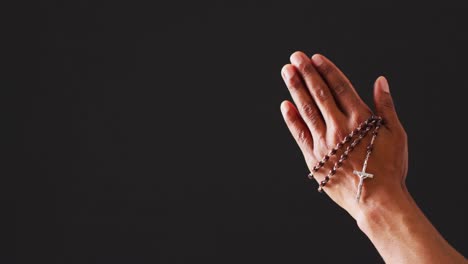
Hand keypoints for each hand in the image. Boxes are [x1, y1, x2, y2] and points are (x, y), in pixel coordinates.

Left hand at [280, 51, 407, 219]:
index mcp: (360, 119)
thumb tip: (380, 81)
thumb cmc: (389, 168)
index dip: (327, 71)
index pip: (339, 87)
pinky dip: (292, 119)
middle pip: (319, 94)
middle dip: (307, 73)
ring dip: (295, 89)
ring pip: (307, 110)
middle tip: (295, 57)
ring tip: (287, 72)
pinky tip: (284, 105)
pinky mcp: (313, 158)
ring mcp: (324, 142)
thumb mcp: (396, 133)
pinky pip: (299, 134)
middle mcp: (339, 127)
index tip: (316, 58)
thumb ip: (385, 106)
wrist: (376, 200)